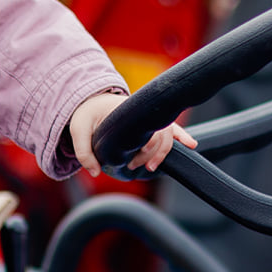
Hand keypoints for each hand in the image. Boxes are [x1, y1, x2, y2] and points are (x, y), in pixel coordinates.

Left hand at [67, 92, 196, 177]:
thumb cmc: (86, 114)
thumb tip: (95, 172)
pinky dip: (182, 136)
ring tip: (152, 167)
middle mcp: (141, 113)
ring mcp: (147, 116)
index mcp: (126, 112)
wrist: (92, 99)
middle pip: (161, 133)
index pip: (147, 129)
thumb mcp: (78, 130)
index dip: (146, 149)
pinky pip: (171, 127)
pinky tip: (192, 145)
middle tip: (137, 167)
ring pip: (168, 132)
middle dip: (153, 154)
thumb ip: (84, 152)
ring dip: (164, 151)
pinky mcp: (150, 121)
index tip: (133, 163)